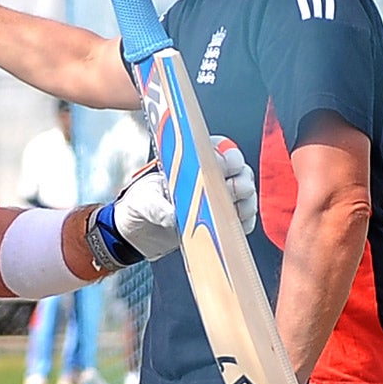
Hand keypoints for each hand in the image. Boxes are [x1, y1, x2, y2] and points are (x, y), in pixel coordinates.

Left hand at [88, 136, 257, 268]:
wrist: (136, 233)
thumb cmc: (139, 206)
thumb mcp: (144, 201)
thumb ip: (159, 207)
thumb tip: (174, 215)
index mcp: (190, 163)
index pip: (217, 150)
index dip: (227, 155)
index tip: (227, 165)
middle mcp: (206, 179)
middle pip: (238, 172)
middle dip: (242, 180)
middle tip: (236, 189)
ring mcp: (214, 200)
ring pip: (244, 196)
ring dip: (246, 202)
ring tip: (238, 210)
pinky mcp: (216, 222)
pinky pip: (239, 221)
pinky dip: (243, 223)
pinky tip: (237, 226)